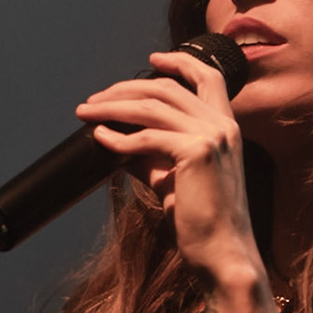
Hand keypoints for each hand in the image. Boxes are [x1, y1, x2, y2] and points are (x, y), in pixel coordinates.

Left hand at [75, 49, 264, 288]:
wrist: (222, 254)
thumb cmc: (202, 221)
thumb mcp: (173, 178)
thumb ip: (151, 154)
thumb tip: (117, 138)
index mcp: (226, 127)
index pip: (208, 77)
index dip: (179, 61)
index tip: (152, 59)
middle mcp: (223, 125)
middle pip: (167, 87)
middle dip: (125, 89)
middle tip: (94, 100)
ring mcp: (212, 136)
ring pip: (152, 106)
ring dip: (113, 106)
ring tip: (86, 113)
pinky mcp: (197, 153)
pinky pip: (147, 138)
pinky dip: (119, 138)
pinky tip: (100, 139)